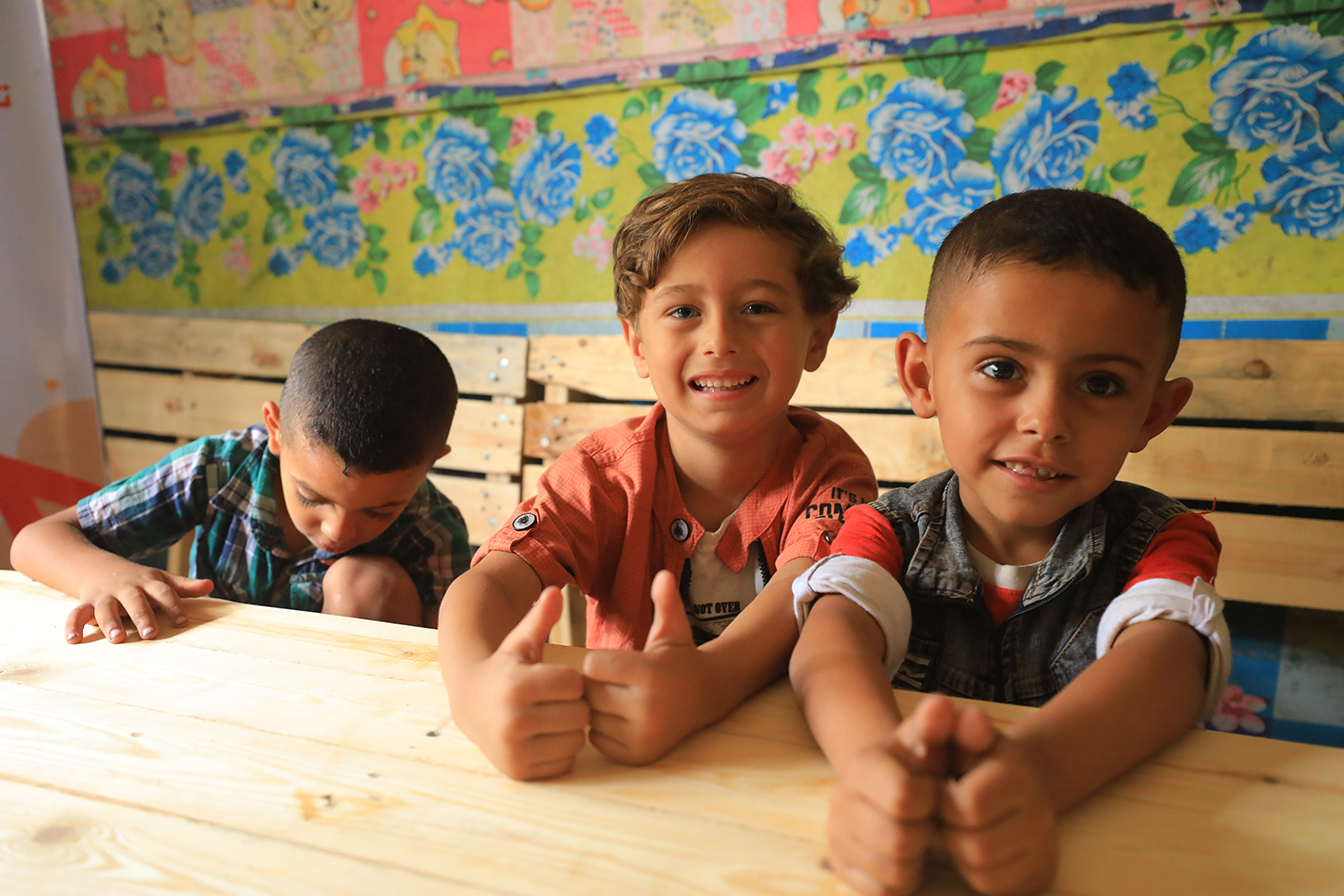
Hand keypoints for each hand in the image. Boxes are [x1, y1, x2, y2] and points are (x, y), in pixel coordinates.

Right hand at [66, 567, 212, 643]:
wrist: (100, 567)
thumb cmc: (139, 580)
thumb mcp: (161, 579)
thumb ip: (184, 586)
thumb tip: (210, 585)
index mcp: (148, 583)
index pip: (164, 592)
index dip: (174, 605)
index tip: (182, 622)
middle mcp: (126, 589)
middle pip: (135, 601)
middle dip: (142, 617)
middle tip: (151, 634)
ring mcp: (105, 596)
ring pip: (105, 608)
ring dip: (109, 623)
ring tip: (117, 639)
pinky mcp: (86, 603)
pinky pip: (76, 613)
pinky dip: (73, 626)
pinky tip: (74, 641)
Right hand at [453, 587, 588, 779]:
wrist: (471, 707)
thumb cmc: (504, 669)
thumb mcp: (519, 642)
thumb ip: (539, 618)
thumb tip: (555, 591)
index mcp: (516, 686)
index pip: (575, 684)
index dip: (570, 680)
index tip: (555, 678)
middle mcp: (513, 721)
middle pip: (579, 714)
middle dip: (573, 704)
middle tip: (555, 700)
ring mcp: (515, 750)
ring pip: (576, 740)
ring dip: (570, 728)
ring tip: (551, 717)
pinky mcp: (519, 772)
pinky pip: (565, 762)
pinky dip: (561, 751)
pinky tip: (544, 737)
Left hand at [583, 569, 704, 764]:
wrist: (705, 696)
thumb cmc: (679, 657)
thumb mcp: (672, 628)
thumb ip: (664, 602)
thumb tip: (664, 574)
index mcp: (650, 674)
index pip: (592, 665)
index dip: (598, 661)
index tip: (613, 661)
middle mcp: (647, 708)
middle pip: (590, 693)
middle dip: (595, 684)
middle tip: (613, 681)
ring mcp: (643, 736)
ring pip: (592, 718)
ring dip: (597, 708)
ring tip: (617, 698)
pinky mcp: (638, 755)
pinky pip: (598, 740)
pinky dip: (603, 729)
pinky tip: (621, 717)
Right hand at [826, 694, 958, 895]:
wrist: (897, 786)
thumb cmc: (924, 764)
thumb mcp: (935, 741)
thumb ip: (942, 724)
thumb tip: (942, 705)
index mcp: (862, 764)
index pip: (903, 796)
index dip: (930, 801)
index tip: (935, 793)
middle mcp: (840, 799)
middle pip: (900, 840)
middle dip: (925, 834)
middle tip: (928, 821)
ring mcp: (837, 835)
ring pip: (893, 871)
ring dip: (917, 860)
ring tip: (918, 838)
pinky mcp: (841, 866)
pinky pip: (882, 891)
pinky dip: (902, 881)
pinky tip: (906, 858)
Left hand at [939, 708, 1057, 895]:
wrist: (1014, 781)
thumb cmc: (971, 756)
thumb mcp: (958, 734)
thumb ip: (946, 724)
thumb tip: (940, 707)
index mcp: (1017, 774)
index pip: (969, 806)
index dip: (941, 802)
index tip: (935, 791)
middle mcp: (1040, 814)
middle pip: (975, 846)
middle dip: (948, 833)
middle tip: (941, 816)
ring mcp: (1044, 848)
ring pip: (983, 871)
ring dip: (957, 854)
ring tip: (954, 830)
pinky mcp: (1040, 874)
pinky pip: (993, 886)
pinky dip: (972, 872)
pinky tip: (969, 847)